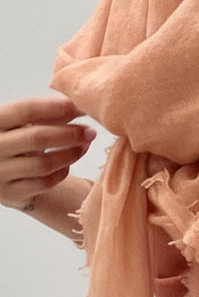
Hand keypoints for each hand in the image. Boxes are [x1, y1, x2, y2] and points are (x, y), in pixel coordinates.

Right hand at [0, 96, 95, 210]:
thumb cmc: (19, 139)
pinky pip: (45, 183)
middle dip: (70, 134)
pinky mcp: (11, 193)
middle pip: (37, 138)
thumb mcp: (27, 123)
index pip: (27, 109)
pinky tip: (68, 164)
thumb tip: (83, 104)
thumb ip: (52, 113)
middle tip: (91, 132)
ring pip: (44, 164)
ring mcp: (0, 172)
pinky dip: (62, 173)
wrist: (1, 173)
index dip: (57, 107)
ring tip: (85, 145)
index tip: (83, 106)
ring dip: (71, 154)